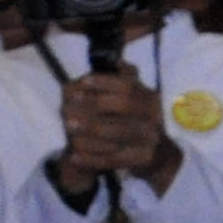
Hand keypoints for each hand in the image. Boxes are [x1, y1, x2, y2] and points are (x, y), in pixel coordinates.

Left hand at [46, 69, 180, 199]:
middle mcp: (154, 116)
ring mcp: (150, 138)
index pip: (129, 85)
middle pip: (125, 106)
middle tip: (68, 107)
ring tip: (68, 128)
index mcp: (150, 97)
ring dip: (89, 132)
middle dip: (94, 105)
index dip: (105, 82)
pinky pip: (113, 160)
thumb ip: (123, 80)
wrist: (153, 153)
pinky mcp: (142, 158)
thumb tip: (116, 62)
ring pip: (117, 135)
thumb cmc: (134, 119)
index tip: (83, 82)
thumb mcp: (133, 97)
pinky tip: (74, 155)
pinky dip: (92, 159)